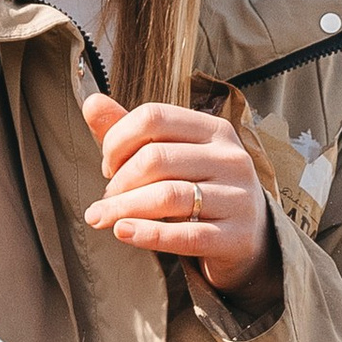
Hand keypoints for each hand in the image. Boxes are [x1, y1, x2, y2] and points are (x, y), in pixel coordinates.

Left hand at [82, 92, 279, 302]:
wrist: (249, 237)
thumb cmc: (201, 190)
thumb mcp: (172, 156)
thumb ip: (132, 132)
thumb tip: (92, 103)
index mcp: (213, 130)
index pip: (153, 117)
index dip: (118, 140)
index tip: (107, 166)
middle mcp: (229, 158)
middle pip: (156, 158)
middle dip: (119, 180)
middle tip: (107, 199)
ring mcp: (237, 197)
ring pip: (167, 196)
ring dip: (123, 208)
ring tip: (101, 218)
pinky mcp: (236, 236)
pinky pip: (185, 235)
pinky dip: (147, 235)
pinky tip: (123, 233)